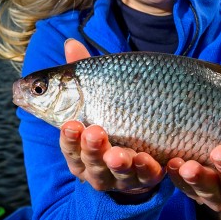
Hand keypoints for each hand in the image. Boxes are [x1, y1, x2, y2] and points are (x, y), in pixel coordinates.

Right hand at [59, 39, 163, 193]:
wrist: (146, 139)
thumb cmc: (111, 113)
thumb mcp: (97, 94)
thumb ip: (82, 74)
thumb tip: (70, 42)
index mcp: (81, 149)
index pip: (70, 147)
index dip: (69, 138)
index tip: (70, 124)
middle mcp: (99, 167)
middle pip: (91, 164)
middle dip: (92, 149)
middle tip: (94, 131)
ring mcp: (124, 175)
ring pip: (119, 175)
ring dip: (119, 164)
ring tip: (120, 152)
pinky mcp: (150, 177)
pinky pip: (150, 177)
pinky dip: (150, 170)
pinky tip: (152, 159)